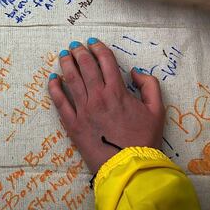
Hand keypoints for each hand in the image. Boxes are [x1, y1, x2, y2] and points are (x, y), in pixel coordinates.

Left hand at [48, 39, 164, 173]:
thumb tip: (135, 72)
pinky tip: (53, 79)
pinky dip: (55, 88)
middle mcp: (98, 97)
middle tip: (75, 45)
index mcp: (118, 92)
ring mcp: (83, 110)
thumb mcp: (157, 110)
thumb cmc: (144, 139)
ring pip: (71, 80)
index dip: (98, 48)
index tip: (93, 42)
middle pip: (86, 67)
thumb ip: (150, 86)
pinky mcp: (73, 124)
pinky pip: (60, 102)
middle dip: (79, 52)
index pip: (106, 61)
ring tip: (63, 55)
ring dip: (66, 64)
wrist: (129, 166)